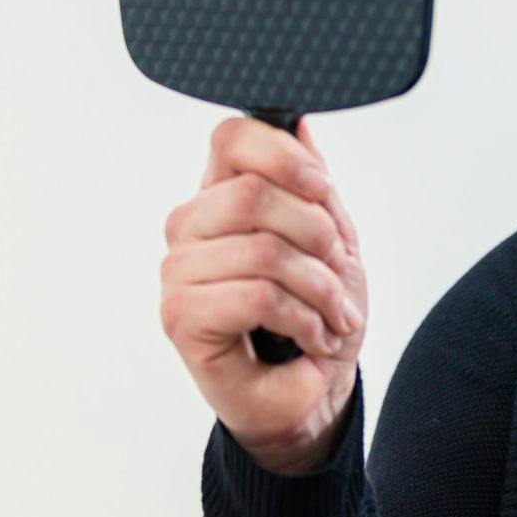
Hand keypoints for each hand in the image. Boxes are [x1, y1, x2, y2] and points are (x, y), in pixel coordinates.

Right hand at [159, 114, 368, 472]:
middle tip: (337, 273)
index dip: (283, 153)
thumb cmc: (315, 318)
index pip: (232, 138)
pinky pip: (257, 296)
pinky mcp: (181, 317)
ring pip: (265, 250)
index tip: (321, 188)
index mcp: (221, 198)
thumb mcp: (332, 242)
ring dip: (320, 288)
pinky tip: (313, 339)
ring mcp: (179, 272)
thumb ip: (312, 185)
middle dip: (318, 235)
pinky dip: (304, 319)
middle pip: (254, 193)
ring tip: (334, 317)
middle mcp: (190, 229)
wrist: (312, 393)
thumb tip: (299, 122)